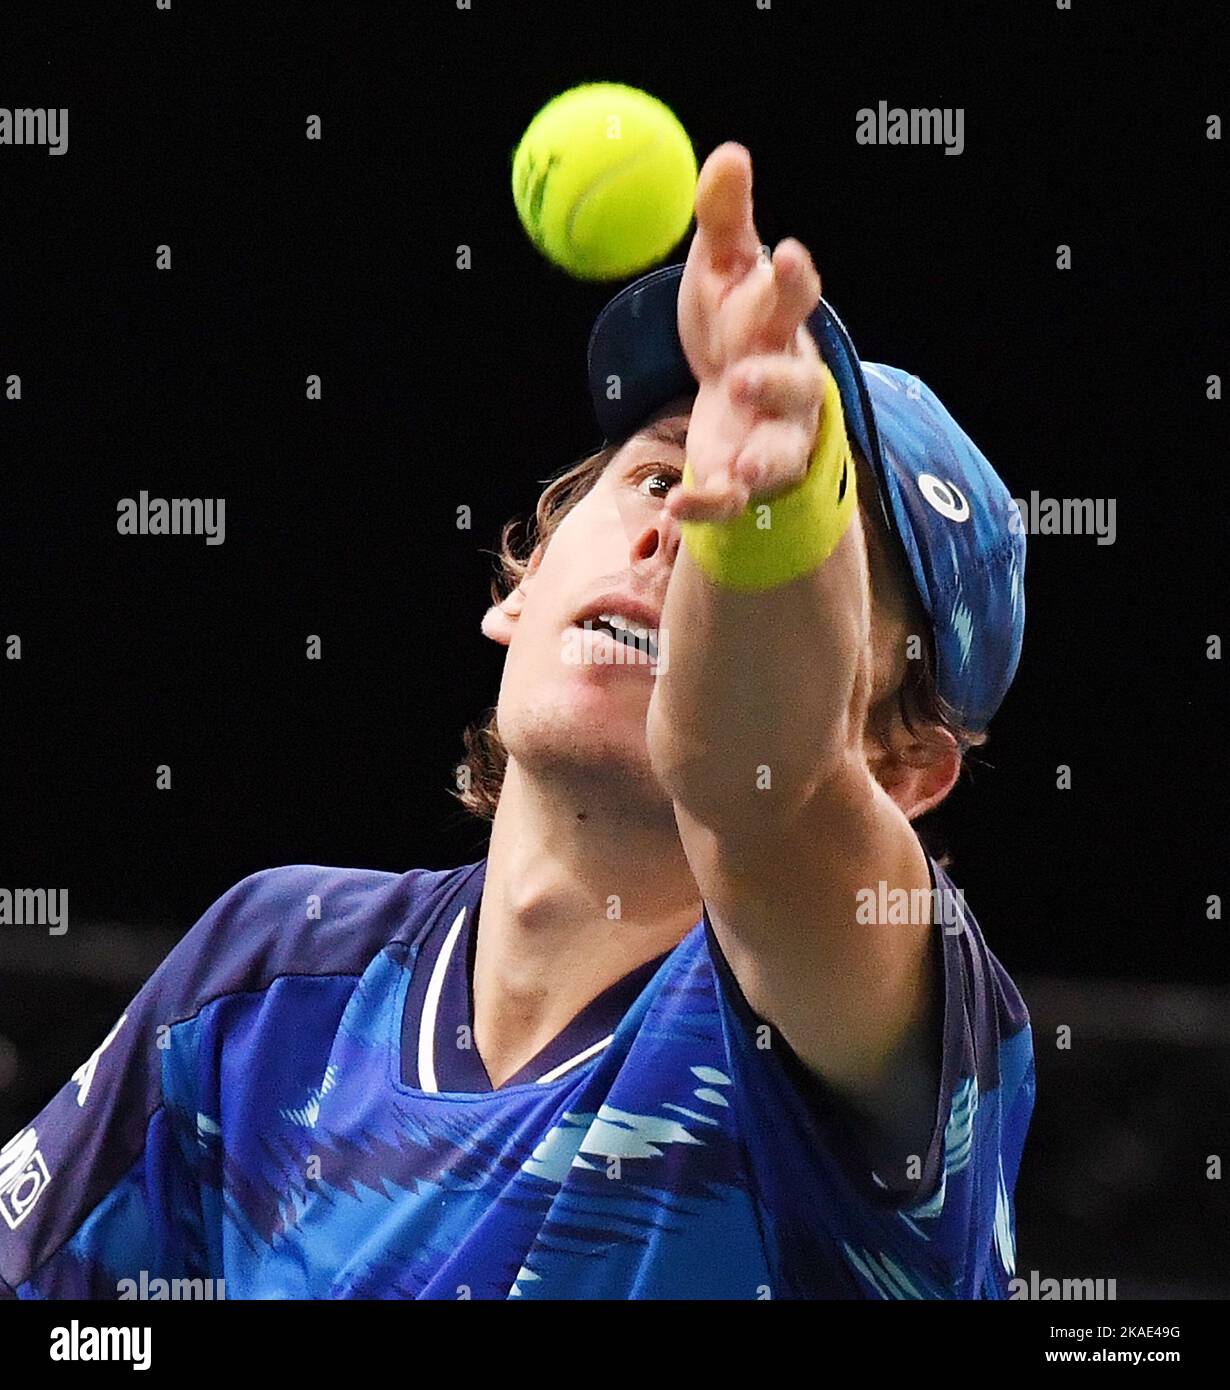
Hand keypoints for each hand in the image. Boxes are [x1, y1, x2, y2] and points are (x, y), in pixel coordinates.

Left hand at [667, 143, 826, 524]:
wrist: (739, 401)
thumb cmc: (734, 326)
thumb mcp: (721, 272)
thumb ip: (724, 220)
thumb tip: (728, 152)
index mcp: (780, 324)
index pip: (795, 299)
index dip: (793, 282)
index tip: (786, 256)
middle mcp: (787, 383)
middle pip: (795, 383)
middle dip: (775, 380)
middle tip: (745, 375)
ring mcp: (772, 438)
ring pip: (778, 453)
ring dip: (760, 458)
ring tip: (740, 464)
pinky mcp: (746, 481)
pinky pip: (732, 500)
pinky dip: (708, 507)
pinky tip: (675, 510)